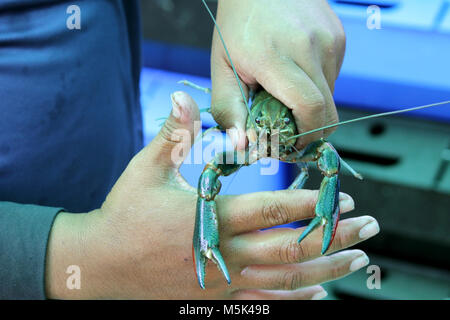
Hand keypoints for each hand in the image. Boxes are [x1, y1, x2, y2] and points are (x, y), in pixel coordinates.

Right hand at [45, 92, 378, 298]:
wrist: (100, 263)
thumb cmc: (124, 212)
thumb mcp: (145, 169)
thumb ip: (172, 135)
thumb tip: (183, 97)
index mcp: (210, 217)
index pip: (272, 211)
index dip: (310, 204)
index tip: (340, 196)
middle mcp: (223, 251)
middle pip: (290, 249)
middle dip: (334, 237)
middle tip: (369, 228)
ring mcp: (222, 281)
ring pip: (285, 280)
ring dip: (326, 270)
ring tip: (357, 260)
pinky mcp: (217, 298)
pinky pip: (263, 303)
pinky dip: (294, 300)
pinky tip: (318, 295)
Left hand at [211, 0, 344, 148]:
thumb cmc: (237, 24)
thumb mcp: (222, 67)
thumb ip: (229, 108)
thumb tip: (243, 145)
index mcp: (276, 57)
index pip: (310, 109)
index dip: (305, 136)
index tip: (289, 145)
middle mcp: (311, 48)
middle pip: (327, 111)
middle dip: (310, 130)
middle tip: (288, 131)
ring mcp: (330, 41)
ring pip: (331, 96)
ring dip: (311, 106)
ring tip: (286, 93)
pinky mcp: (339, 37)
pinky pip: (333, 77)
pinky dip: (317, 85)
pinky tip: (297, 72)